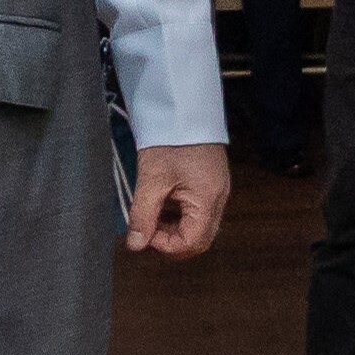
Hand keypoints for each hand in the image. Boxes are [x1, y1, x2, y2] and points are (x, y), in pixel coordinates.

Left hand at [126, 143, 230, 258]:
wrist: (183, 109)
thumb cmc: (171, 139)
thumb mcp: (151, 179)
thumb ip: (143, 215)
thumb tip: (135, 244)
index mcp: (208, 199)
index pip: (192, 242)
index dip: (166, 245)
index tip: (145, 233)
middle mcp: (219, 198)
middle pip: (200, 240)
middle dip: (171, 242)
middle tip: (148, 230)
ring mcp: (217, 191)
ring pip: (199, 228)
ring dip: (174, 230)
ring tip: (152, 216)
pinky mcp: (211, 184)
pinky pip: (199, 212)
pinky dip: (179, 217)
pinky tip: (163, 204)